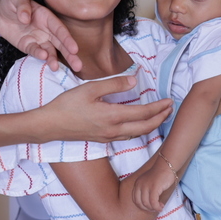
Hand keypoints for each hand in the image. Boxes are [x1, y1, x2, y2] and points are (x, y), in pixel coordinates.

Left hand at [0, 0, 81, 71]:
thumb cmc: (11, 3)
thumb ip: (22, 5)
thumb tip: (25, 18)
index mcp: (47, 17)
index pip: (60, 29)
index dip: (67, 39)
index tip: (74, 49)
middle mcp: (46, 30)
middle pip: (60, 43)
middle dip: (69, 54)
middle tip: (78, 65)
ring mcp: (38, 39)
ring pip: (50, 51)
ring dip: (54, 59)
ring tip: (55, 68)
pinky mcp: (28, 46)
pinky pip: (35, 51)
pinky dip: (39, 55)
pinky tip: (43, 59)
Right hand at [45, 76, 171, 141]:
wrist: (50, 125)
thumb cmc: (67, 105)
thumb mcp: (90, 89)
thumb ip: (114, 84)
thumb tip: (134, 81)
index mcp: (112, 116)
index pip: (143, 113)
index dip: (158, 108)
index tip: (169, 101)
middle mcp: (113, 130)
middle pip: (145, 127)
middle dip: (160, 118)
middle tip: (171, 109)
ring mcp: (108, 136)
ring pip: (137, 134)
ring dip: (152, 125)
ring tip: (160, 116)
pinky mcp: (103, 139)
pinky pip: (127, 136)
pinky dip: (139, 130)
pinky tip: (140, 125)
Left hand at [132, 159, 173, 212]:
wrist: (167, 165)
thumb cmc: (160, 175)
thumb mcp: (149, 182)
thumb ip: (146, 191)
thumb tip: (148, 205)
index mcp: (137, 184)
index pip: (135, 200)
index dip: (142, 206)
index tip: (149, 207)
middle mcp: (139, 185)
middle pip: (139, 203)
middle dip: (147, 209)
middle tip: (155, 209)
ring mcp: (146, 186)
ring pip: (146, 204)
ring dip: (153, 208)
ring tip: (160, 207)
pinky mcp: (153, 188)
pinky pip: (153, 202)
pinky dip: (157, 207)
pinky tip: (161, 206)